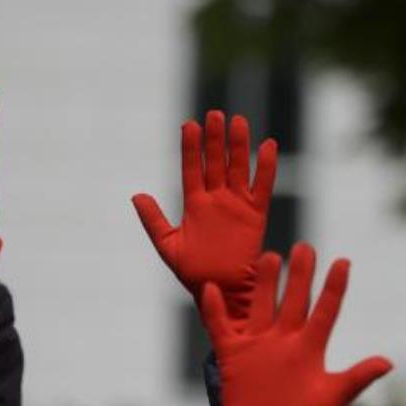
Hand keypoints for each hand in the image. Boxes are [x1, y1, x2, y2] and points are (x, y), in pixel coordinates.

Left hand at [133, 110, 276, 322]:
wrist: (220, 290)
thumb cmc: (193, 273)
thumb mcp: (167, 245)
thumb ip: (153, 220)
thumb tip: (137, 195)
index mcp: (194, 204)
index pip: (192, 169)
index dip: (190, 148)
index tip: (189, 125)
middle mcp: (216, 200)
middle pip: (215, 162)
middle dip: (214, 139)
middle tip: (214, 114)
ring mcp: (236, 205)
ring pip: (238, 168)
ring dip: (238, 146)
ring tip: (237, 121)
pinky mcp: (255, 215)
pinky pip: (262, 187)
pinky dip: (267, 167)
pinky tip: (268, 146)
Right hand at [202, 243, 391, 405]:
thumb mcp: (331, 402)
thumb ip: (356, 379)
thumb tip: (388, 362)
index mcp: (309, 349)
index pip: (325, 311)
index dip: (334, 288)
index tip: (343, 262)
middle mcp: (284, 341)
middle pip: (293, 300)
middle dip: (299, 275)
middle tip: (306, 248)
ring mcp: (257, 346)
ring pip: (260, 305)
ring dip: (264, 283)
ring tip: (270, 256)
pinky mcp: (233, 356)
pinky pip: (221, 328)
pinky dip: (215, 310)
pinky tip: (211, 289)